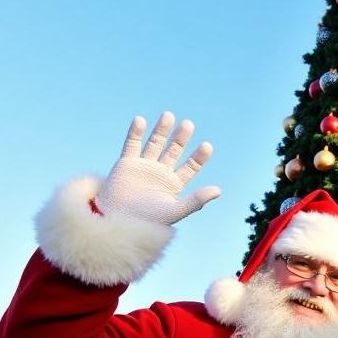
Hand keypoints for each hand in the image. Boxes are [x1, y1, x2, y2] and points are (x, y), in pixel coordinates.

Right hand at [95, 112, 220, 226]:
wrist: (118, 222)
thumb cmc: (147, 221)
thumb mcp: (174, 211)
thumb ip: (196, 200)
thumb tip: (219, 190)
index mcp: (174, 184)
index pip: (190, 167)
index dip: (199, 157)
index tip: (206, 146)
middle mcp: (160, 173)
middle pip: (174, 151)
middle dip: (180, 138)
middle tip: (188, 124)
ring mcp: (144, 166)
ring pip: (154, 144)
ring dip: (161, 130)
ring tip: (168, 115)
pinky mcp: (127, 163)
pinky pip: (132, 144)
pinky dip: (136, 132)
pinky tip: (140, 120)